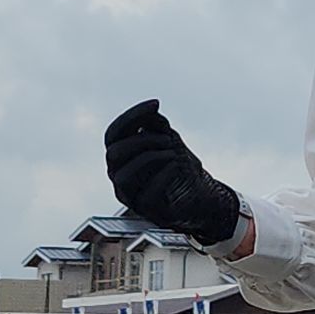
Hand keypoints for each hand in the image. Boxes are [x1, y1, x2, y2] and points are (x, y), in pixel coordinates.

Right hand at [103, 100, 241, 244]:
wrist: (201, 194)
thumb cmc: (179, 165)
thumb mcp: (168, 139)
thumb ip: (157, 124)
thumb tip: (153, 109)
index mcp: (120, 155)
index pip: (113, 133)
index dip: (131, 116)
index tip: (157, 104)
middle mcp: (118, 174)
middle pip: (114, 153)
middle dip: (144, 140)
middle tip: (170, 139)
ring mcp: (130, 194)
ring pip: (123, 176)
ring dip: (151, 157)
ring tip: (174, 152)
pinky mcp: (146, 209)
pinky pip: (146, 194)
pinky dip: (163, 176)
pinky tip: (176, 165)